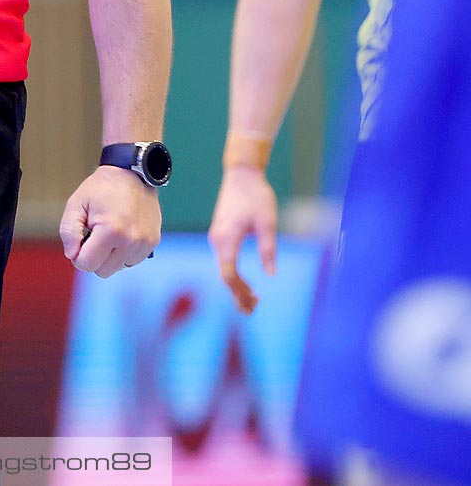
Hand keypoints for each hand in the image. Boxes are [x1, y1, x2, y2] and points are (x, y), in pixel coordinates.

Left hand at [59, 166, 161, 277]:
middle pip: (103, 271)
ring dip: (109, 256)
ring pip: (118, 268)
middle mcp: (131, 241)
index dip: (77, 255)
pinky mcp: (153, 242)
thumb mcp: (76, 204)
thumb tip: (72, 255)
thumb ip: (68, 232)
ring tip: (108, 232)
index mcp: (111, 231)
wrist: (132, 173)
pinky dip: (123, 253)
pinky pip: (132, 261)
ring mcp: (145, 243)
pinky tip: (120, 234)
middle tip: (92, 235)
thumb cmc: (100, 189)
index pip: (87, 264)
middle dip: (93, 257)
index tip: (79, 239)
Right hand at [209, 166, 278, 313]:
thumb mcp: (267, 223)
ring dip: (236, 286)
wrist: (241, 175)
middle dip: (237, 294)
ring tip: (252, 302)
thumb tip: (270, 273)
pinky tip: (244, 283)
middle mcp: (217, 240)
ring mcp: (217, 237)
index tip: (253, 302)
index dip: (239, 290)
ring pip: (223, 268)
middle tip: (252, 311)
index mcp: (227, 238)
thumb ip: (268, 249)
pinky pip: (224, 260)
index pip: (228, 273)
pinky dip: (233, 274)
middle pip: (224, 274)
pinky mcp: (220, 233)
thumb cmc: (257, 197)